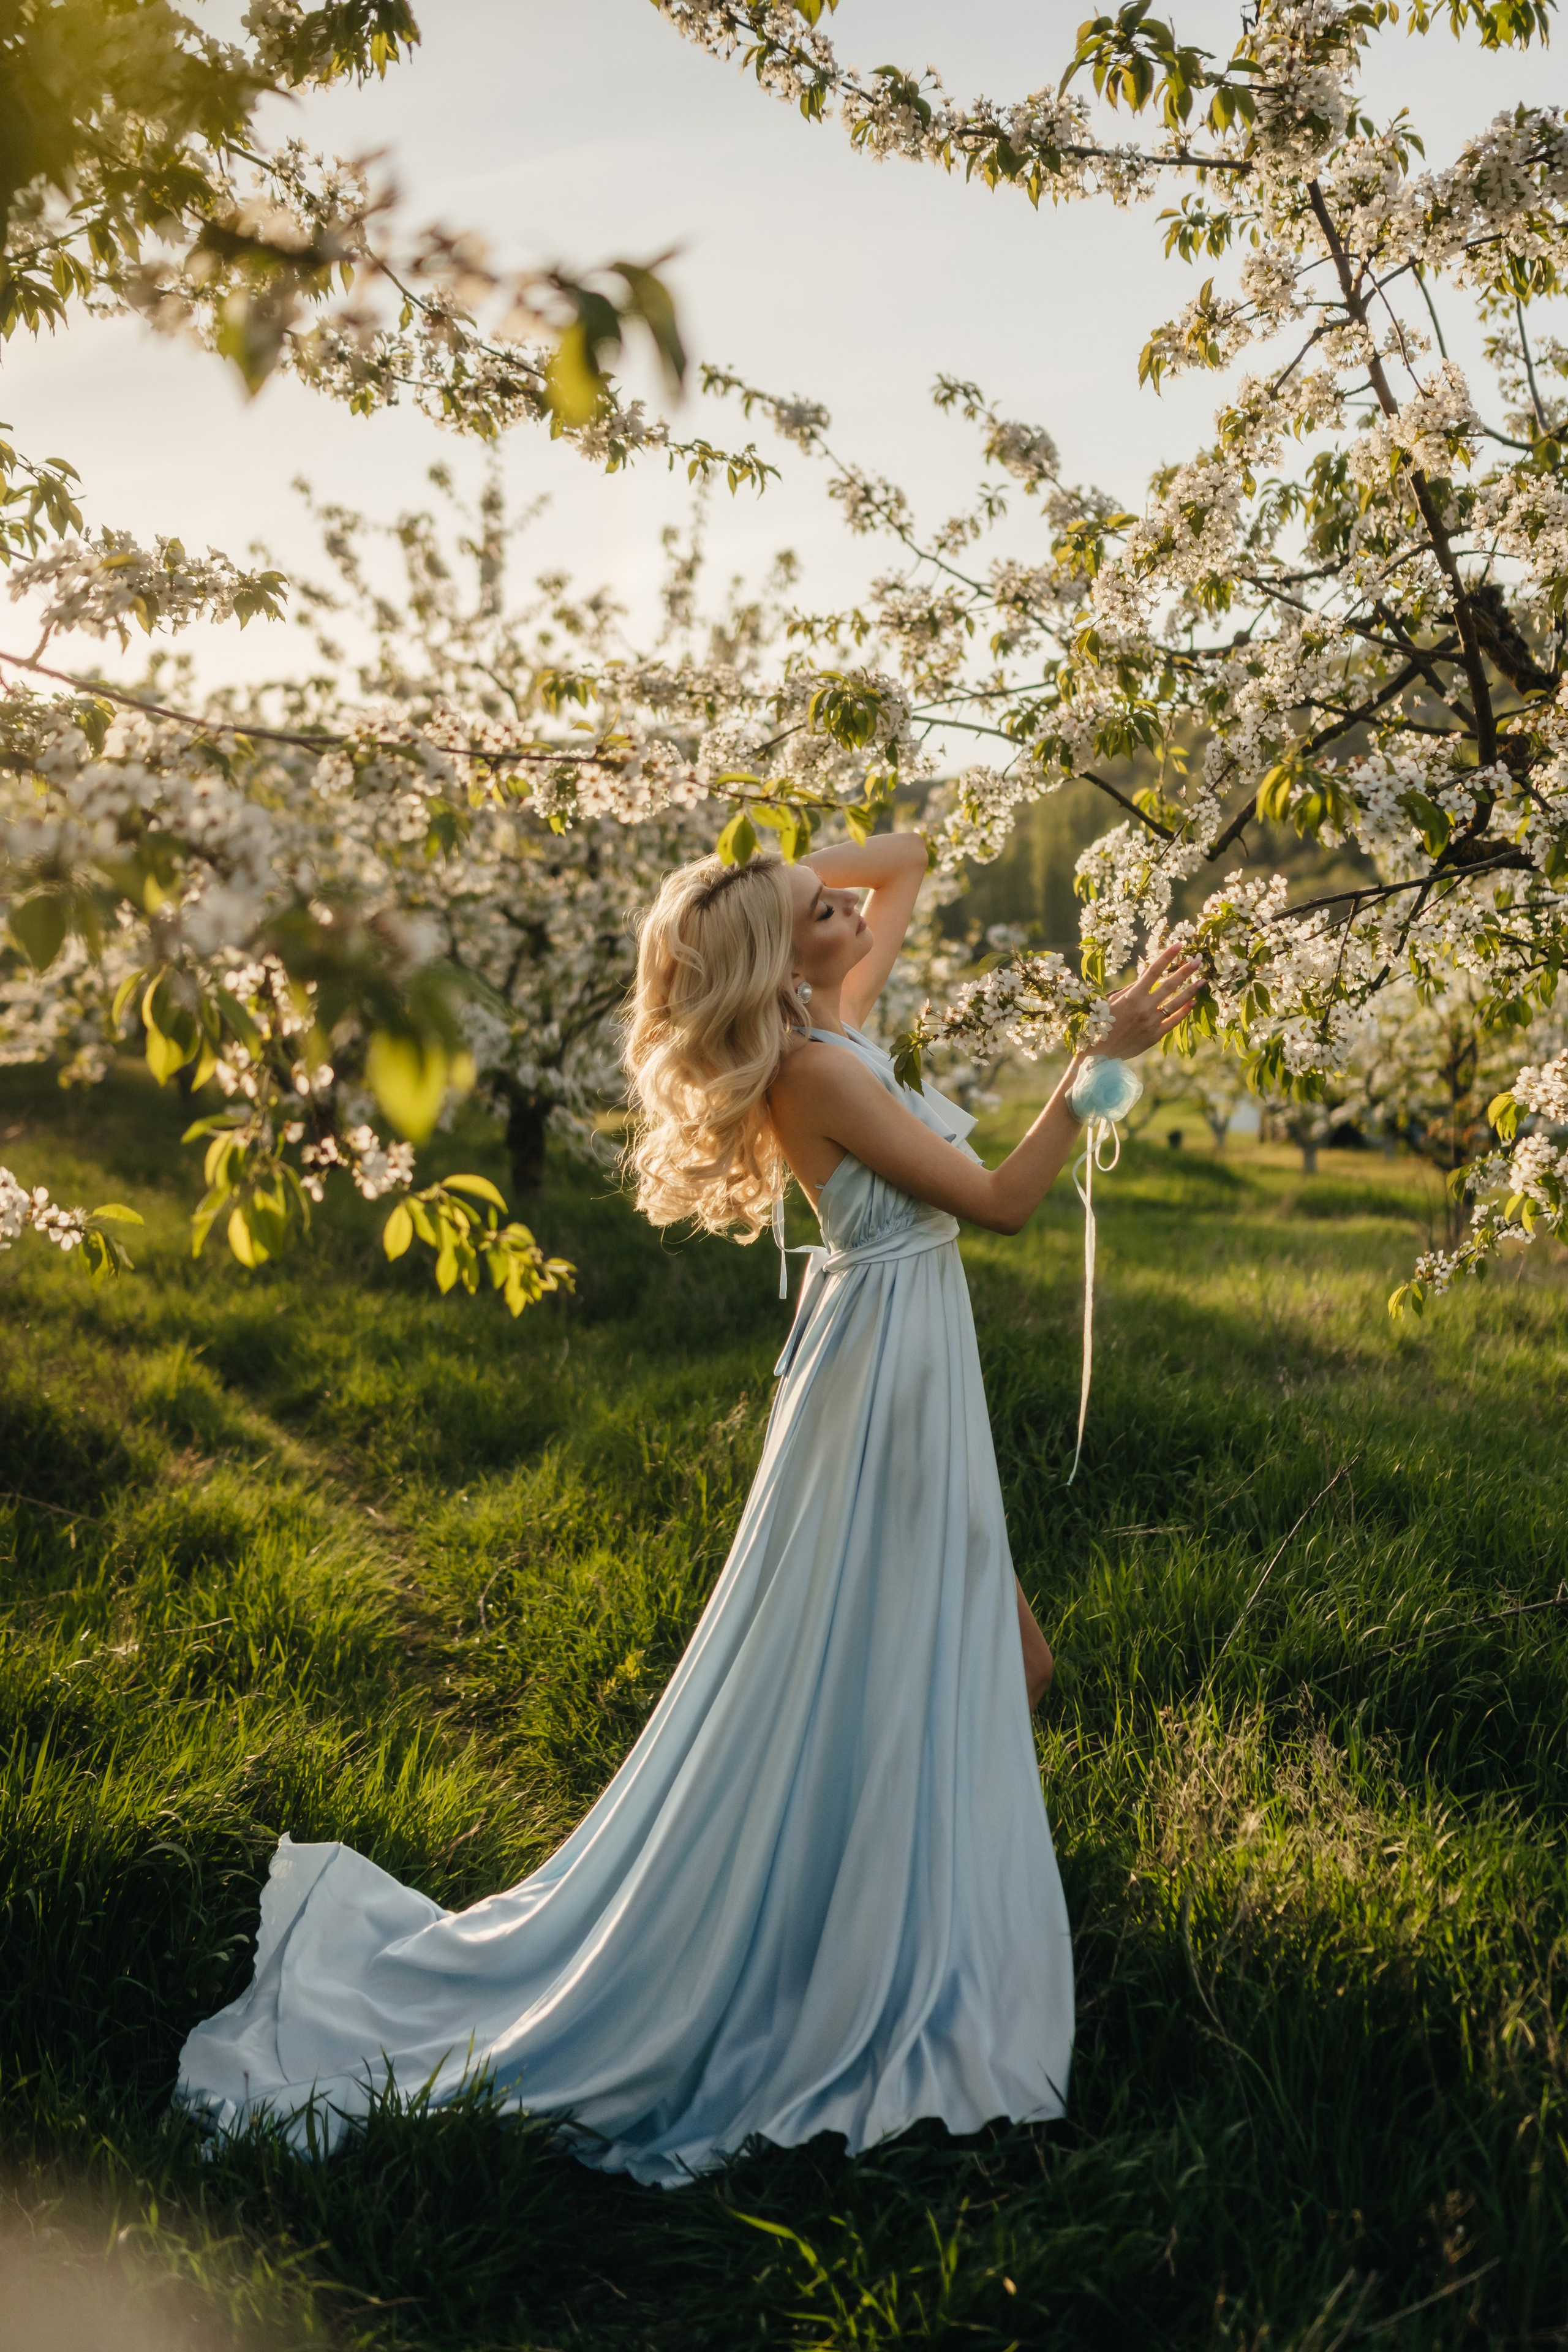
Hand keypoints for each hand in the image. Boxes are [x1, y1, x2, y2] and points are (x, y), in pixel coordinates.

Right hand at [1093, 943, 1204, 1060]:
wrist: (1099, 1053)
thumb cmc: (1102, 1022)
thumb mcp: (1114, 1001)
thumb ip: (1133, 987)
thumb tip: (1148, 972)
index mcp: (1132, 996)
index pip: (1153, 971)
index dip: (1167, 956)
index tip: (1179, 945)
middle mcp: (1144, 1008)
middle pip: (1169, 985)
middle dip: (1185, 971)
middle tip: (1198, 960)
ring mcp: (1151, 1022)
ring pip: (1176, 1003)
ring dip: (1190, 991)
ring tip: (1202, 981)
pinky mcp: (1155, 1036)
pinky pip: (1173, 1021)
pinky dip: (1184, 1011)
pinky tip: (1192, 1003)